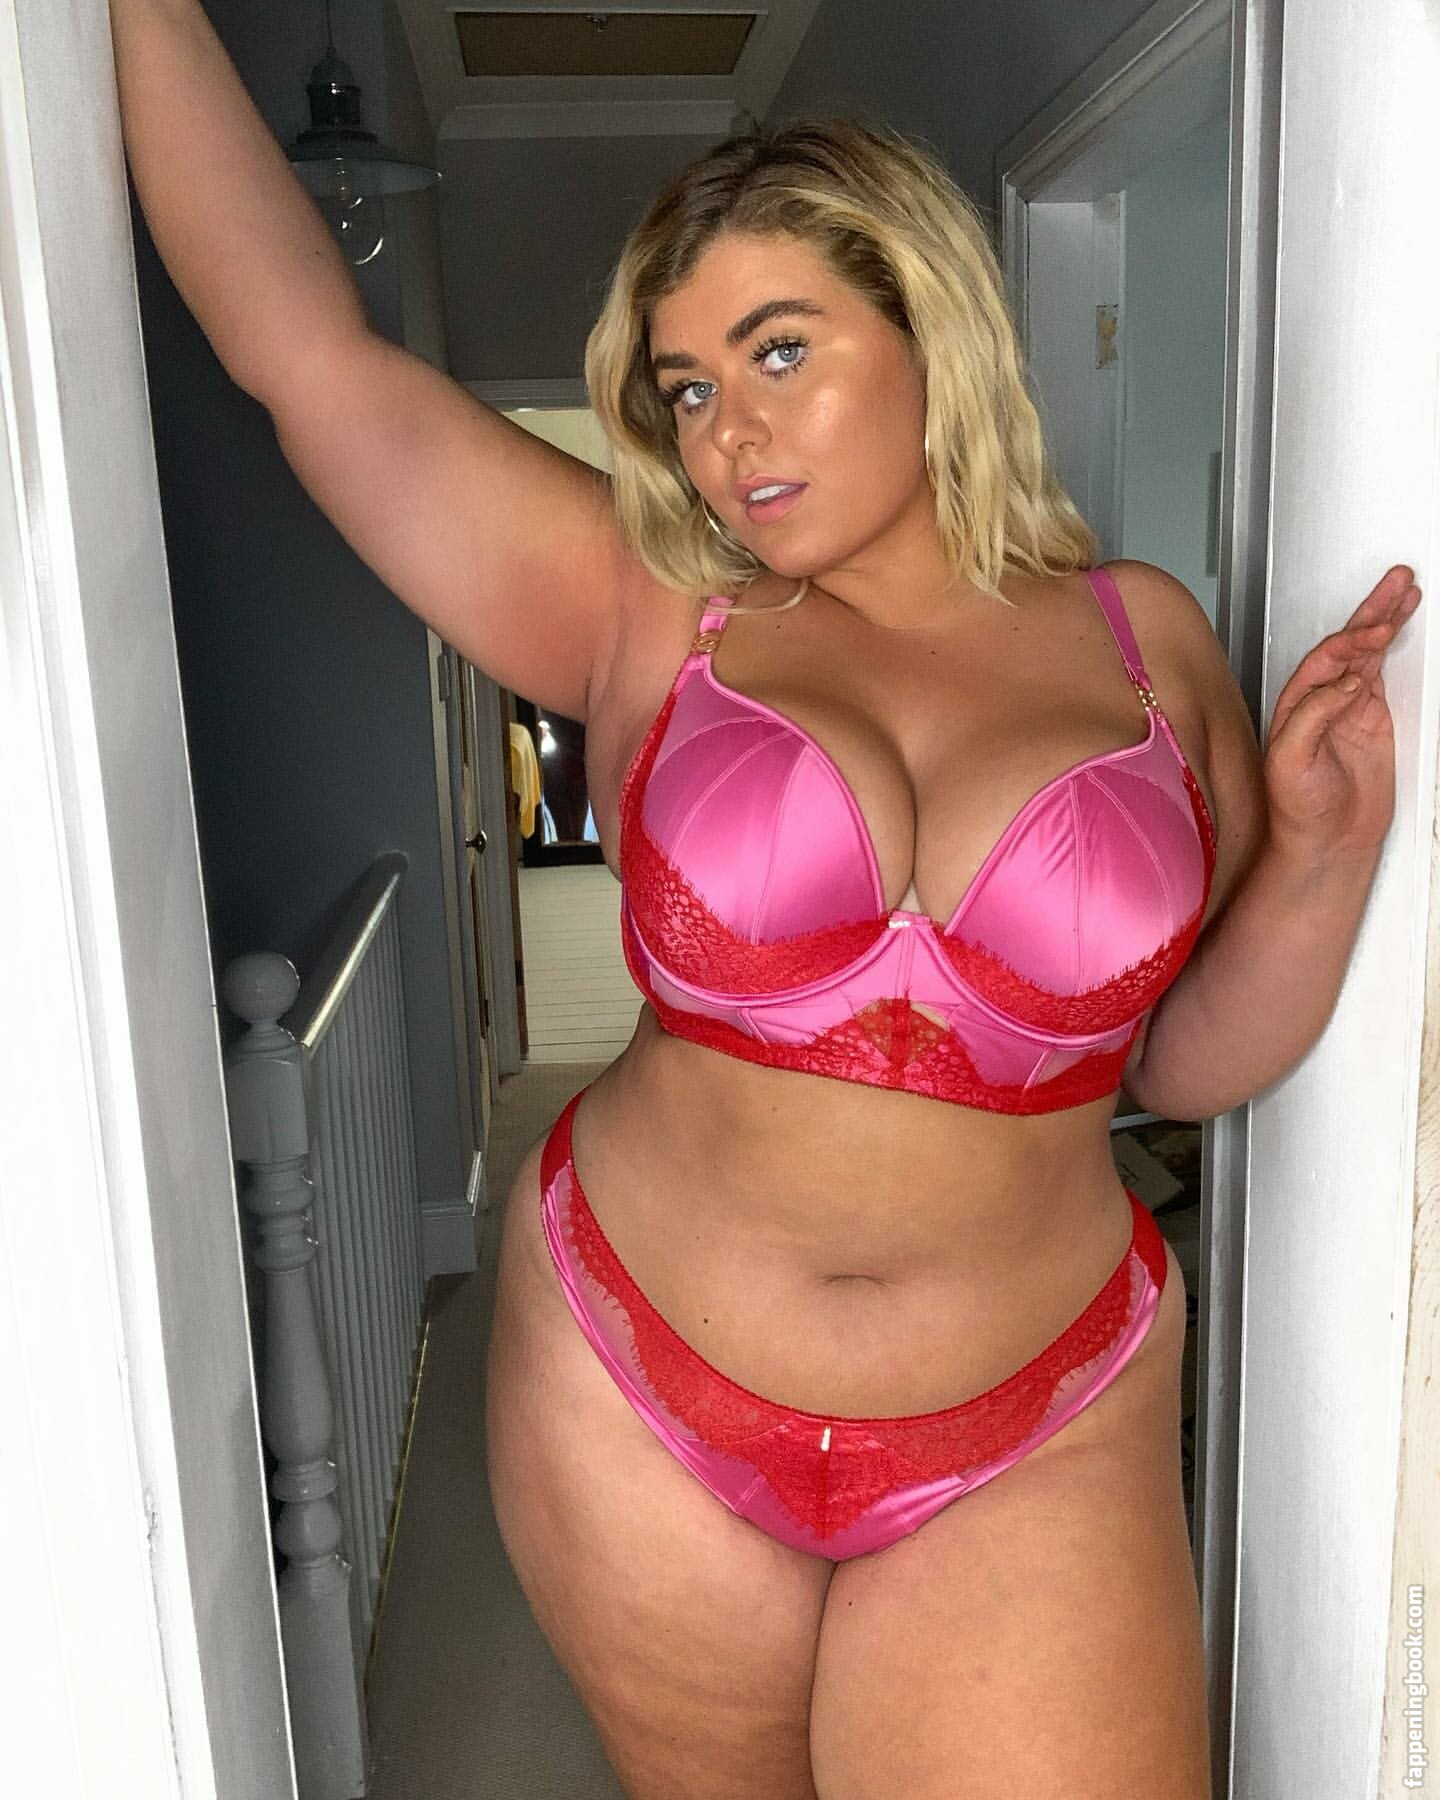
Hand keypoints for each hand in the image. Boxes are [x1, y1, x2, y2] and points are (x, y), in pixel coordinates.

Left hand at [1263, 564, 1420, 863]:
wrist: (1324, 843)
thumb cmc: (1296, 808)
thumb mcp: (1291, 761)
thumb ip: (1313, 717)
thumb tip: (1346, 682)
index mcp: (1295, 704)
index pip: (1325, 660)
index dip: (1350, 643)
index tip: (1373, 636)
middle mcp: (1320, 700)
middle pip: (1349, 644)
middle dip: (1372, 610)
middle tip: (1396, 581)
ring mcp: (1349, 707)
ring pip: (1370, 652)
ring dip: (1386, 619)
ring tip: (1404, 589)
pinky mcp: (1372, 720)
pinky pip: (1385, 673)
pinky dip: (1396, 649)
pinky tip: (1402, 626)